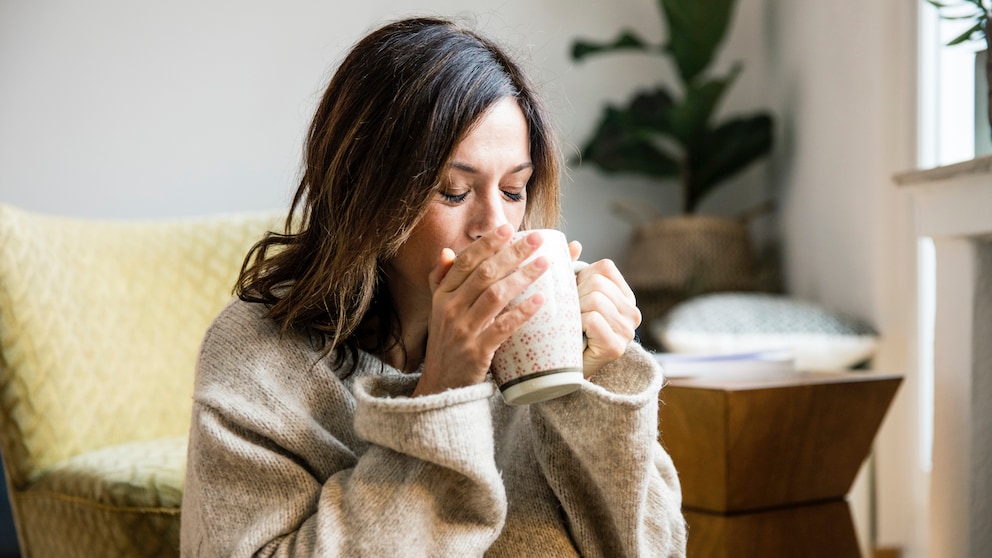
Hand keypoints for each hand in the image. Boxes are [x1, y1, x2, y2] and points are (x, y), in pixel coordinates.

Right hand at [413, 225, 549, 396]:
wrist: (440, 386)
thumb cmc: (446, 344)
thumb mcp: (438, 310)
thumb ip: (441, 280)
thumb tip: (447, 250)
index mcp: (442, 295)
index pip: (465, 261)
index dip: (487, 243)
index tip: (508, 228)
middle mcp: (449, 309)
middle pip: (484, 273)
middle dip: (512, 253)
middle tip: (537, 239)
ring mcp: (462, 330)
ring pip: (495, 296)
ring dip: (522, 276)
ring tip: (545, 264)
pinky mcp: (476, 351)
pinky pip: (502, 327)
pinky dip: (522, 312)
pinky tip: (541, 300)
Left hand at [568, 241, 641, 376]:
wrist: (563, 371)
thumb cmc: (566, 329)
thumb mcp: (572, 295)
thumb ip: (573, 269)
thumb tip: (574, 244)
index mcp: (625, 296)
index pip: (604, 268)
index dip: (582, 277)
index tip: (576, 296)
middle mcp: (633, 313)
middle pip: (597, 284)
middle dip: (576, 296)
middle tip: (572, 315)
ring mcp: (627, 331)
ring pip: (594, 300)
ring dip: (575, 312)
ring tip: (574, 326)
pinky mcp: (616, 347)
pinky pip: (592, 319)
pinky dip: (577, 324)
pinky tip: (576, 335)